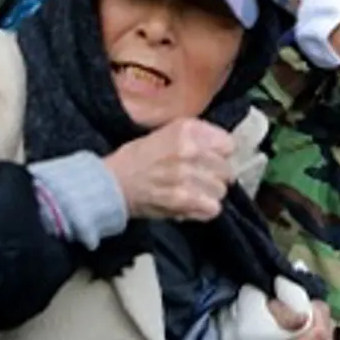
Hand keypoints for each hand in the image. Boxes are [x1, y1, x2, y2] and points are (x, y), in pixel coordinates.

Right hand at [0, 161, 75, 331]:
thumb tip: (6, 168)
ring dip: (12, 267)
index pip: (69, 243)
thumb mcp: (9, 189)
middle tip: (14, 229)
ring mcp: (18, 312)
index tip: (40, 216)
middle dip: (33, 248)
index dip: (54, 227)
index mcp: (60, 263)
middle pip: (46, 265)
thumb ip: (15, 175)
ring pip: (22, 283)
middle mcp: (46, 293)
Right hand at [104, 117, 235, 220]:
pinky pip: (212, 208)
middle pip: (226, 169)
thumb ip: (196, 137)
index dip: (220, 155)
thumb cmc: (137, 158)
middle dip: (216, 177)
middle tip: (200, 180)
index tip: (211, 161)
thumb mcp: (167, 133)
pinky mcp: (182, 199)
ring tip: (194, 193)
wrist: (112, 183)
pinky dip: (203, 210)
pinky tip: (191, 205)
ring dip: (209, 195)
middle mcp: (190, 149)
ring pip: (220, 190)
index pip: (228, 145)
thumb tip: (222, 150)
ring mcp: (187, 175)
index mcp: (187, 129)